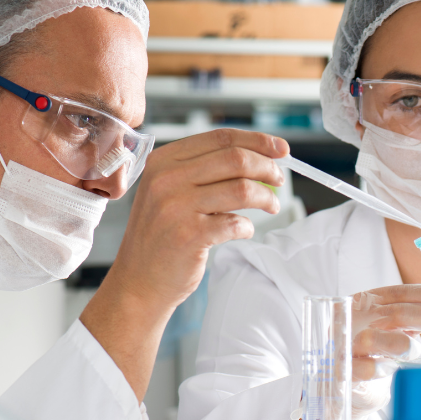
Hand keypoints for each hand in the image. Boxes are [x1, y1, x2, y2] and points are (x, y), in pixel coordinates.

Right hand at [82, 129, 289, 401]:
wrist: (139, 282)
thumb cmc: (162, 237)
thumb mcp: (172, 193)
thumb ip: (207, 172)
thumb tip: (261, 158)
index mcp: (163, 161)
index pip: (220, 137)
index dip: (257, 141)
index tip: (281, 149)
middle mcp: (166, 179)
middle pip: (235, 159)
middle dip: (267, 168)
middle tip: (279, 181)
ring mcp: (175, 207)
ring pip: (242, 189)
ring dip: (265, 198)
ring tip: (270, 206)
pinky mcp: (189, 236)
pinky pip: (236, 223)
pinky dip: (247, 227)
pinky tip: (242, 231)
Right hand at [346, 284, 420, 419]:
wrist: (344, 390)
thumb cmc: (377, 355)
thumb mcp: (402, 329)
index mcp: (369, 302)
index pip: (405, 292)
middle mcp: (355, 318)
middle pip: (397, 312)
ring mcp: (345, 345)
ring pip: (373, 338)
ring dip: (404, 344)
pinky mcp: (340, 373)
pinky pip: (361, 369)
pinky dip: (380, 369)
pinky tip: (394, 370)